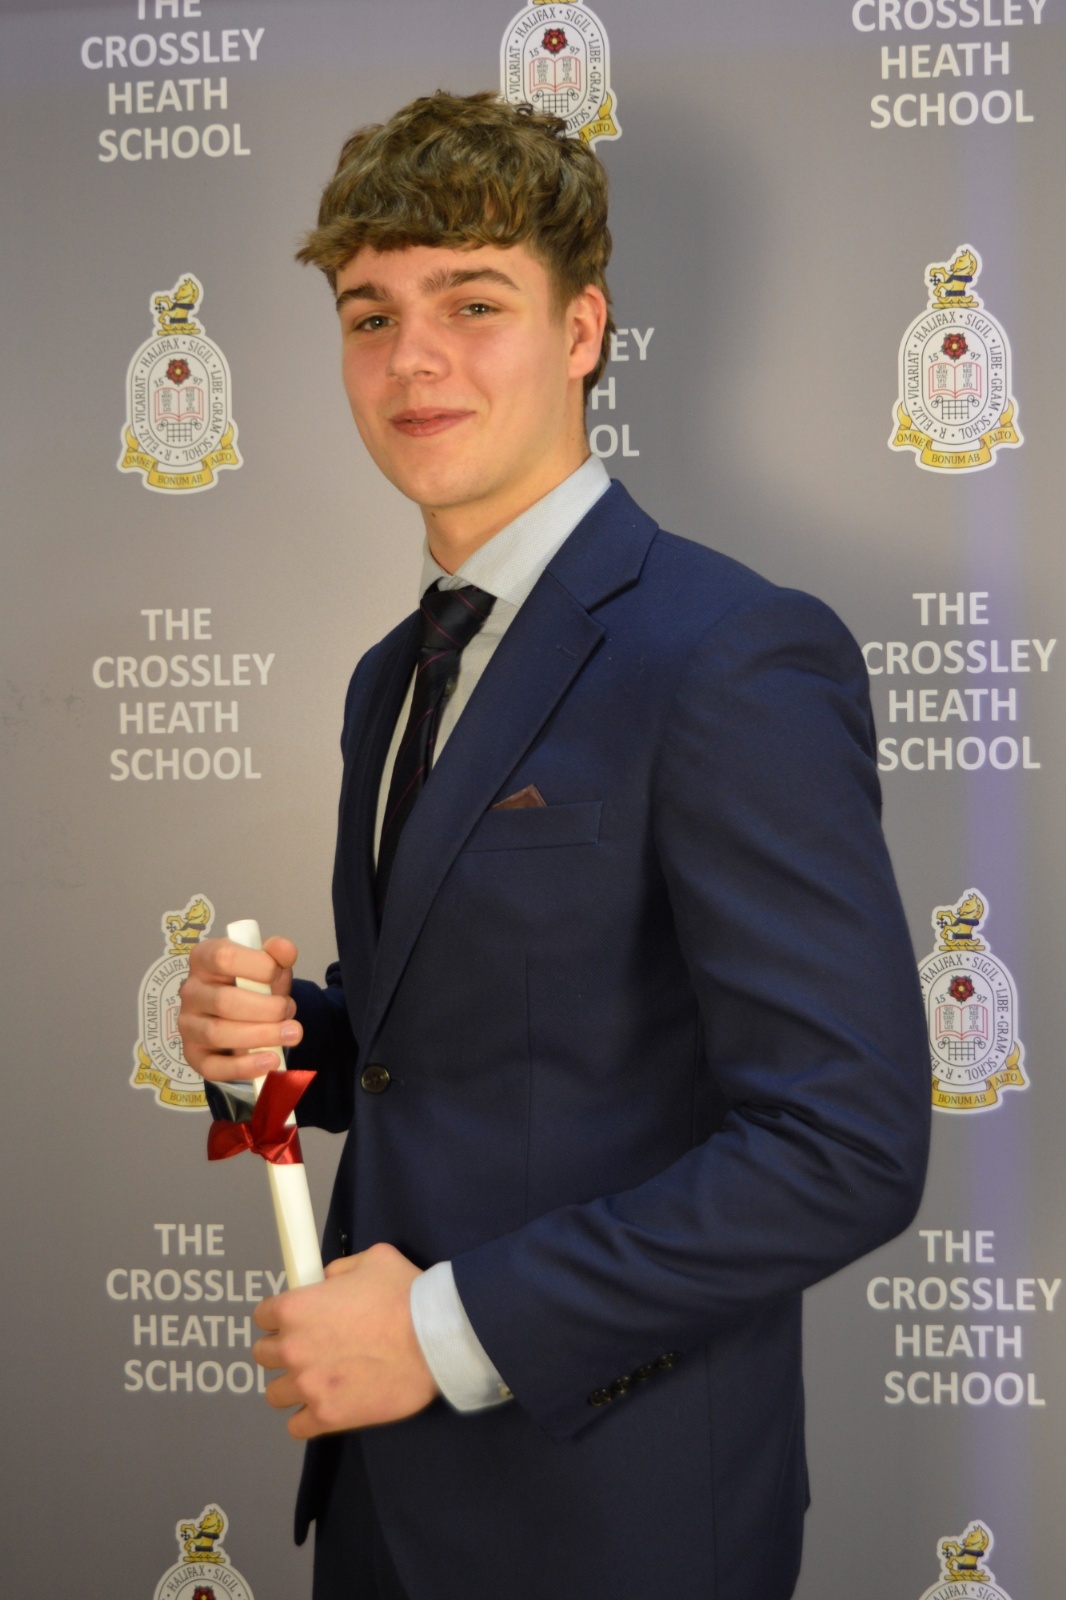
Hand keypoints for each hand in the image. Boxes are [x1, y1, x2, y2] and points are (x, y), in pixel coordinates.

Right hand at [177, 935, 300, 1080]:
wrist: (248, 1014)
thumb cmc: (254, 984)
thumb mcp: (269, 964)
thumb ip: (278, 954)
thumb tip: (284, 950)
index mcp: (204, 958)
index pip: (223, 957)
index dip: (257, 966)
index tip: (278, 974)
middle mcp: (190, 991)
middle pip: (224, 1001)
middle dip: (267, 1008)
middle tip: (290, 1010)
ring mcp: (188, 1024)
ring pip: (218, 1034)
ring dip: (262, 1036)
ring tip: (292, 1034)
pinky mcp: (193, 1055)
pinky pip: (213, 1067)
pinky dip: (245, 1066)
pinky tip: (271, 1061)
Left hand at [253, 1243, 439, 1437]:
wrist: (434, 1339)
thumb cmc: (405, 1295)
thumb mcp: (372, 1259)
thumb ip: (339, 1269)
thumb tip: (327, 1281)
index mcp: (296, 1308)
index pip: (263, 1316)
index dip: (280, 1316)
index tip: (295, 1320)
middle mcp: (293, 1348)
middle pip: (264, 1355)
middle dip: (282, 1350)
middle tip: (309, 1347)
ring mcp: (308, 1386)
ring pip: (275, 1393)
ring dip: (292, 1385)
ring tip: (317, 1379)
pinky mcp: (327, 1417)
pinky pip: (296, 1426)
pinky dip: (307, 1418)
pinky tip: (325, 1404)